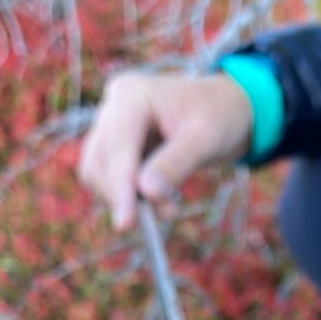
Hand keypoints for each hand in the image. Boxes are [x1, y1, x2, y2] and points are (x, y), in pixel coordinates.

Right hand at [78, 71, 252, 229]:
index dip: (120, 187)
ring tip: (169, 204)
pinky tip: (161, 197)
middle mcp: (112, 109)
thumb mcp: (206, 138)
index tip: (127, 224)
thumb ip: (176, 164)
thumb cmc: (219, 116)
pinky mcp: (114, 149)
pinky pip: (109, 180)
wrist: (223, 110)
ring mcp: (109, 128)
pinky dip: (130, 196)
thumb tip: (147, 194)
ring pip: (97, 175)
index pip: (117, 147)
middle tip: (166, 213)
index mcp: (132, 95)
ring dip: (127, 199)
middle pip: (99, 163)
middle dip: (125, 196)